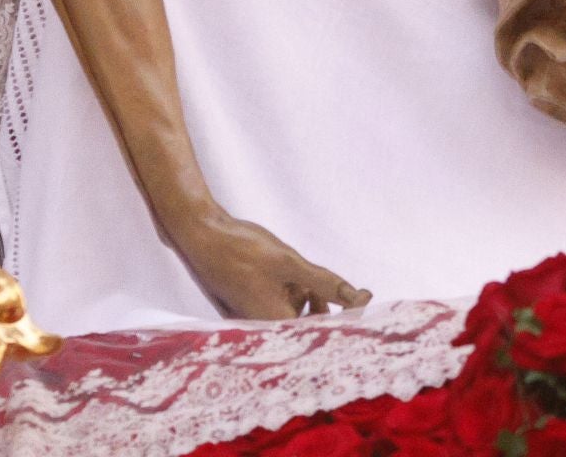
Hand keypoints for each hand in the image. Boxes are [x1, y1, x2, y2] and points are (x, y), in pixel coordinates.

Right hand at [170, 208, 369, 319]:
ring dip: (304, 297)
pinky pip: (276, 309)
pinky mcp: (245, 310)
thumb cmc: (241, 248)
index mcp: (278, 325)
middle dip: (322, 303)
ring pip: (293, 315)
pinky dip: (286, 293)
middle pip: (309, 325)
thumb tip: (359, 298)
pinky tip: (278, 273)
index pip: (325, 330)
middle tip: (327, 281)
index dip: (349, 313)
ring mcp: (253, 322)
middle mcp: (265, 331)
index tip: (366, 294)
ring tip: (297, 272)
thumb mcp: (289, 262)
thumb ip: (325, 282)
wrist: (199, 234)